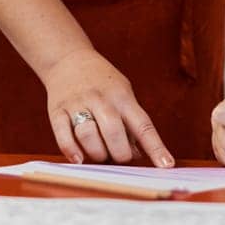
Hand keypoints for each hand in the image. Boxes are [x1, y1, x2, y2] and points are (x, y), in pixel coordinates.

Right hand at [41, 47, 173, 167]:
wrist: (67, 58)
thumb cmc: (102, 82)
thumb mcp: (124, 94)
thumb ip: (131, 123)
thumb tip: (140, 155)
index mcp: (123, 97)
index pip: (143, 125)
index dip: (156, 147)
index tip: (167, 166)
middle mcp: (101, 99)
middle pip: (114, 133)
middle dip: (119, 154)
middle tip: (118, 156)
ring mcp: (78, 104)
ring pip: (88, 135)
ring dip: (96, 154)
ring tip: (99, 153)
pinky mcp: (57, 110)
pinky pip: (63, 134)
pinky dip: (71, 150)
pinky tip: (78, 159)